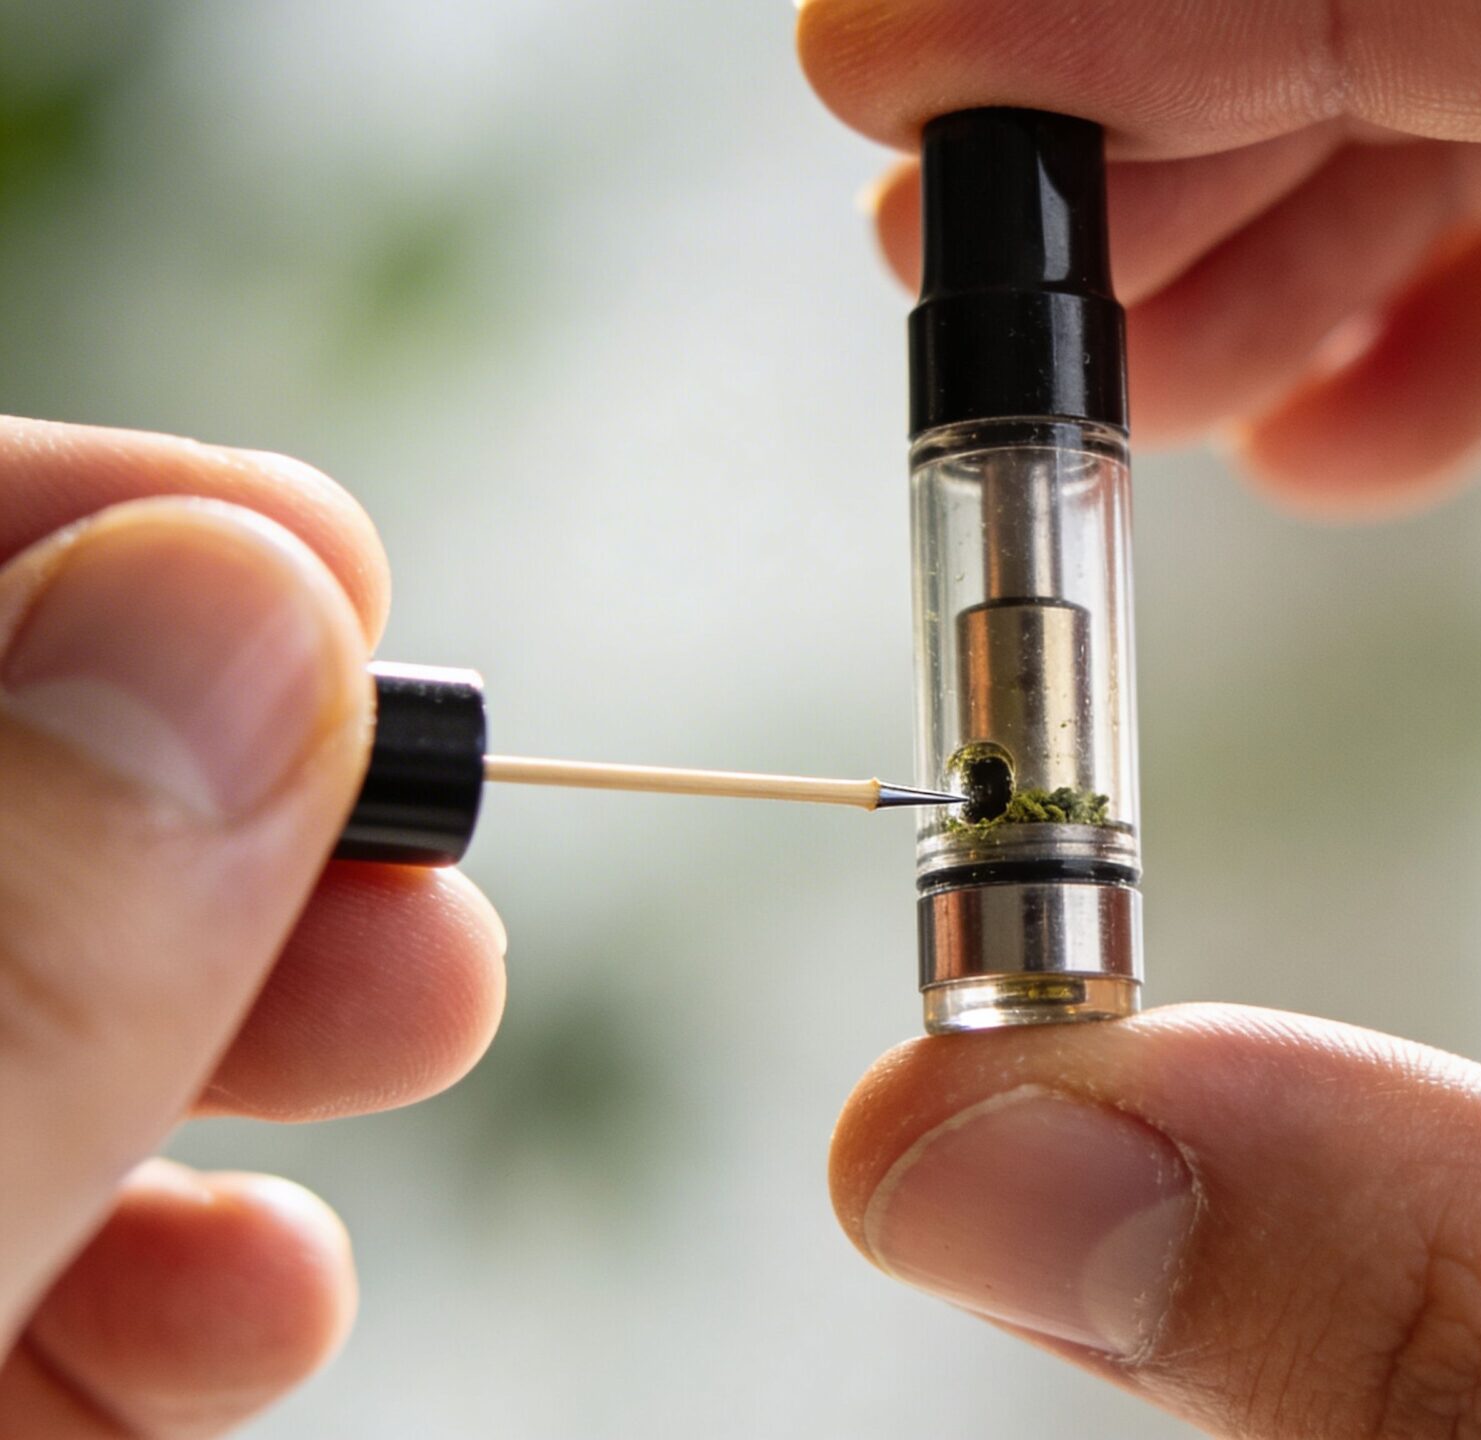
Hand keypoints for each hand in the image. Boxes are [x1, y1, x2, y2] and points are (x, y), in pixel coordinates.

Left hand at [0, 420, 504, 1436]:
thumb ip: (2, 949)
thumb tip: (234, 613)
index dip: (51, 526)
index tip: (299, 554)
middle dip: (217, 791)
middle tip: (420, 809)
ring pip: (13, 1029)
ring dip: (250, 1022)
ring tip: (424, 1016)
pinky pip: (15, 1283)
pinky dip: (168, 1281)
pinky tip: (263, 1292)